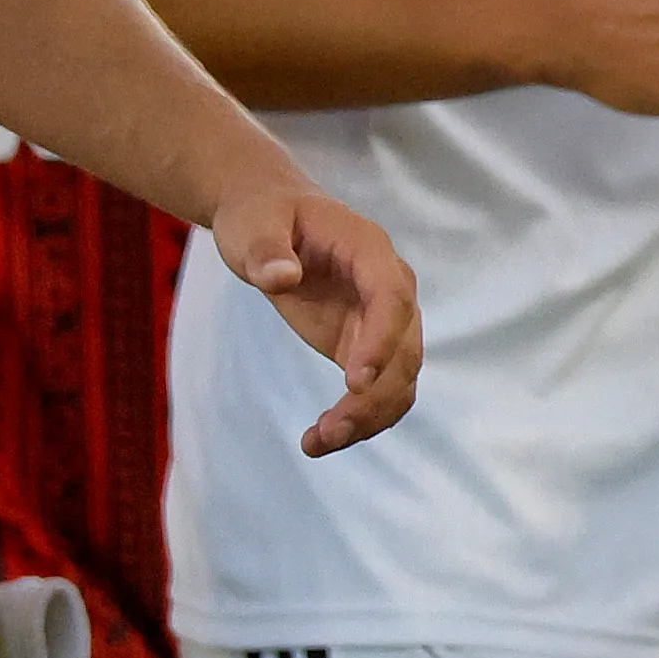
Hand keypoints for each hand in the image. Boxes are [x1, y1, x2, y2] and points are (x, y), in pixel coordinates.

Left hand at [204, 179, 421, 455]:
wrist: (271, 218)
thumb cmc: (263, 215)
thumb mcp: (253, 225)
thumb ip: (266, 250)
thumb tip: (282, 278)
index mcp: (369, 249)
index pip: (392, 297)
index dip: (382, 340)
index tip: (355, 382)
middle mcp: (389, 286)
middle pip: (404, 348)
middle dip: (374, 396)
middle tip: (329, 430)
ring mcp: (383, 320)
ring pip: (399, 378)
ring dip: (369, 416)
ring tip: (319, 442)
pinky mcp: (366, 346)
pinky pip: (380, 390)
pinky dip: (360, 419)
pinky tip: (320, 439)